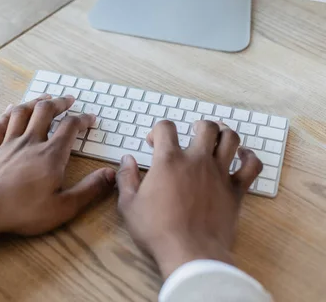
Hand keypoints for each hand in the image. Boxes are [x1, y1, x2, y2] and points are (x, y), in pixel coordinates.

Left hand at [0, 95, 115, 235]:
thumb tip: (110, 174)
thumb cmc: (23, 211)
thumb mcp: (63, 207)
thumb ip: (89, 189)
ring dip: (34, 102)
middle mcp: (30, 142)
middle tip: (68, 100)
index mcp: (50, 155)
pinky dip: (6, 114)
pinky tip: (10, 110)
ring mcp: (8, 143)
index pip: (70, 127)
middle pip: (45, 112)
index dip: (82, 119)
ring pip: (22, 113)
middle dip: (59, 103)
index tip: (90, 118)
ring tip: (44, 99)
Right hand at [116, 120, 262, 278]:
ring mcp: (219, 174)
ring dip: (224, 133)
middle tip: (191, 134)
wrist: (190, 253)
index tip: (154, 143)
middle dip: (196, 126)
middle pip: (205, 127)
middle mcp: (196, 161)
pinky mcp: (236, 190)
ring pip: (230, 139)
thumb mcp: (128, 205)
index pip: (166, 127)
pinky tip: (243, 156)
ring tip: (217, 138)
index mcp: (168, 161)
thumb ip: (126, 178)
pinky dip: (250, 157)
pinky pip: (252, 166)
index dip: (158, 131)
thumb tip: (127, 160)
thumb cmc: (157, 231)